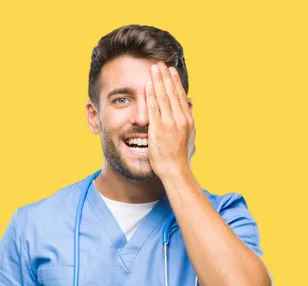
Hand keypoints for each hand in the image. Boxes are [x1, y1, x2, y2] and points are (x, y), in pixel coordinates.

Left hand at [145, 62, 194, 178]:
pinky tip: (148, 85)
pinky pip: (154, 108)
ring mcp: (170, 123)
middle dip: (166, 77)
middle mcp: (180, 118)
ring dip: (158, 81)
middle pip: (172, 92)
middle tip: (160, 64)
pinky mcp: (159, 128)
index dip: (175, 82)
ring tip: (153, 68)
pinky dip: (151, 95)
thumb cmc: (179, 156)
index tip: (171, 71)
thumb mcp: (189, 136)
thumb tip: (190, 106)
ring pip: (164, 97)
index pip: (180, 96)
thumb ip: (188, 120)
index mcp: (188, 120)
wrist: (175, 170)